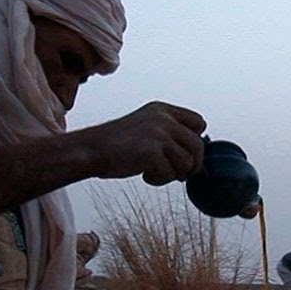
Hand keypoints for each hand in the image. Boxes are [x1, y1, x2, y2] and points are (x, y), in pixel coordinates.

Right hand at [89, 101, 205, 184]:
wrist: (91, 150)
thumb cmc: (117, 144)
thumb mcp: (146, 127)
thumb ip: (169, 133)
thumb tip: (196, 155)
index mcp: (163, 110)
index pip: (199, 122)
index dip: (194, 141)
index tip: (183, 154)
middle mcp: (164, 119)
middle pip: (198, 146)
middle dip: (192, 165)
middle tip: (179, 174)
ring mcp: (159, 135)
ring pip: (187, 163)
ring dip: (173, 174)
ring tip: (155, 172)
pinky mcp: (153, 152)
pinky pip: (170, 175)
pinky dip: (158, 180)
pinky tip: (143, 174)